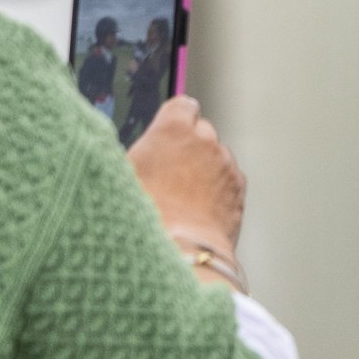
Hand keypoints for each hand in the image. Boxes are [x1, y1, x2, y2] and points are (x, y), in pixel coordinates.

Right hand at [127, 95, 245, 284]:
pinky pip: (229, 179)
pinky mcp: (239, 188)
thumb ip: (131, 153)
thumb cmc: (145, 216)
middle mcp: (204, 140)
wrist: (180, 253)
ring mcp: (225, 163)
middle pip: (200, 131)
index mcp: (173, 129)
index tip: (168, 134)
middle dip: (189, 146)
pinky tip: (200, 207)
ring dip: (205, 168)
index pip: (182, 105)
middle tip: (170, 173)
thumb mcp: (120, 176)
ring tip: (184, 197)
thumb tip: (126, 151)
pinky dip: (220, 188)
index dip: (174, 120)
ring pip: (216, 156)